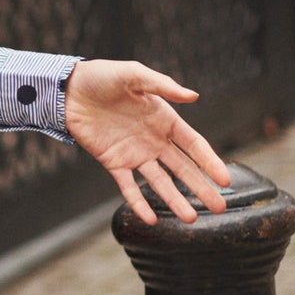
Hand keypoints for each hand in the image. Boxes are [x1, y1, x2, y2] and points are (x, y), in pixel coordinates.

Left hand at [63, 59, 229, 225]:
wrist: (68, 90)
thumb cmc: (103, 77)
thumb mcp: (134, 75)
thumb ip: (163, 86)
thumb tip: (194, 96)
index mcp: (165, 120)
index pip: (194, 145)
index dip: (210, 162)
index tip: (226, 181)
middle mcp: (154, 140)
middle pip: (183, 169)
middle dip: (201, 188)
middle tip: (219, 208)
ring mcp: (134, 154)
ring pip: (160, 182)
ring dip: (175, 201)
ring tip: (191, 219)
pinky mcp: (113, 162)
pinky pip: (129, 186)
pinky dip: (138, 203)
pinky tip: (151, 219)